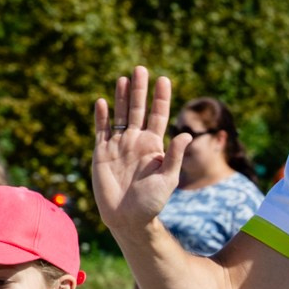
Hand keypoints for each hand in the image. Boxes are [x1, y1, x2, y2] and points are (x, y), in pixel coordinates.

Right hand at [90, 67, 186, 233]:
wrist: (128, 219)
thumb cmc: (151, 203)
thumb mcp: (168, 179)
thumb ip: (175, 157)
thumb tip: (186, 134)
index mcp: (154, 145)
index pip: (158, 116)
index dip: (160, 98)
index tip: (164, 79)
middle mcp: (136, 141)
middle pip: (138, 110)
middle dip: (140, 90)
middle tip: (141, 69)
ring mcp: (118, 145)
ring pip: (120, 115)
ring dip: (122, 97)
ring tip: (124, 78)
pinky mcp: (102, 153)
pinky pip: (102, 131)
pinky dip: (102, 117)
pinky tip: (103, 102)